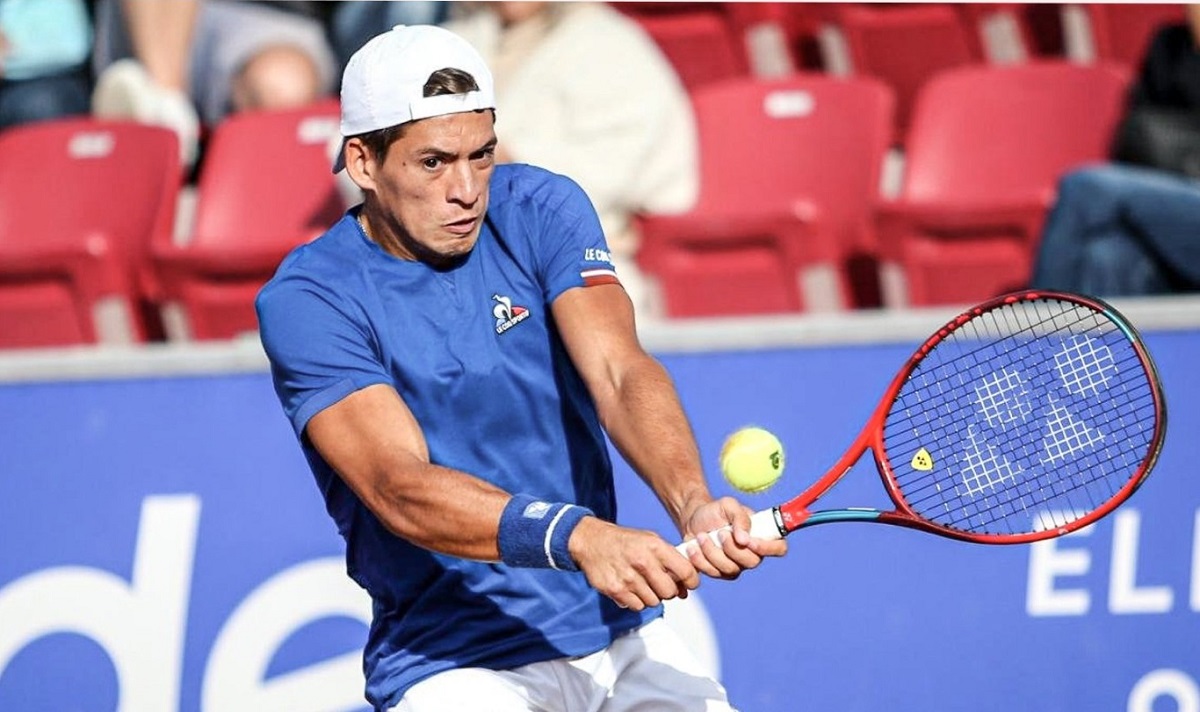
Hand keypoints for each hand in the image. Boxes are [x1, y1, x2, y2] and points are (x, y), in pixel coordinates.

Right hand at [568, 516, 698, 610]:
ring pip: (653, 601)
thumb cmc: (626, 542)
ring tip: (642, 584)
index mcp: (655, 547)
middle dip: (668, 591)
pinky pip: (636, 606)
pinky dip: (636, 601)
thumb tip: (686, 588)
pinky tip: (630, 588)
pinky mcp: (615, 589)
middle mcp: (643, 562)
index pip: (685, 571)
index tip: (688, 584)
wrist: (592, 541)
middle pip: (669, 592)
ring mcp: (628, 577)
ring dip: (651, 596)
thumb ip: (670, 560)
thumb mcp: (651, 540)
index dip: (691, 582)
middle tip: (660, 584)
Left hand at [679, 496, 787, 579]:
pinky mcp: (719, 573)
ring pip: (730, 569)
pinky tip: (694, 547)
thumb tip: (744, 539)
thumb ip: (740, 518)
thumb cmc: (716, 511)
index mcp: (761, 535)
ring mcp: (736, 566)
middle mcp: (752, 553)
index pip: (779, 548)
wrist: (693, 519)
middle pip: (752, 562)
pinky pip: (713, 573)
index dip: (768, 548)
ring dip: (712, 551)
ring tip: (701, 536)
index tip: (749, 540)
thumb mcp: (728, 505)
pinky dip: (701, 559)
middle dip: (732, 548)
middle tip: (720, 533)